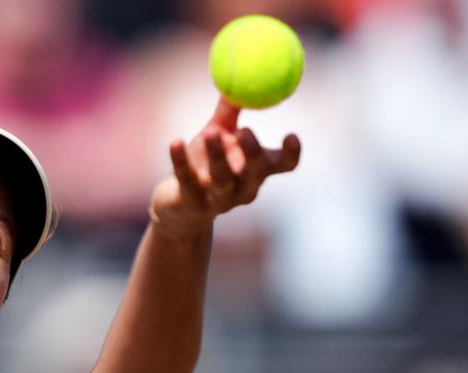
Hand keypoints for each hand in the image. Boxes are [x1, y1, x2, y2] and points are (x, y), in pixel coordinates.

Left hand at [149, 97, 300, 233]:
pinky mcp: (191, 203)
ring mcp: (217, 199)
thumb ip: (230, 109)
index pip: (282, 166)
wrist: (178, 205)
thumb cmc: (204, 164)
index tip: (291, 134)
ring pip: (222, 179)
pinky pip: (186, 180)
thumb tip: (240, 72)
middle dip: (253, 152)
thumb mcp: (218, 133)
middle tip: (246, 129)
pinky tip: (175, 141)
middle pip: (255, 173)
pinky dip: (180, 160)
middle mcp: (242, 188)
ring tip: (210, 132)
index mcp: (256, 171)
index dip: (290, 154)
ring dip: (217, 156)